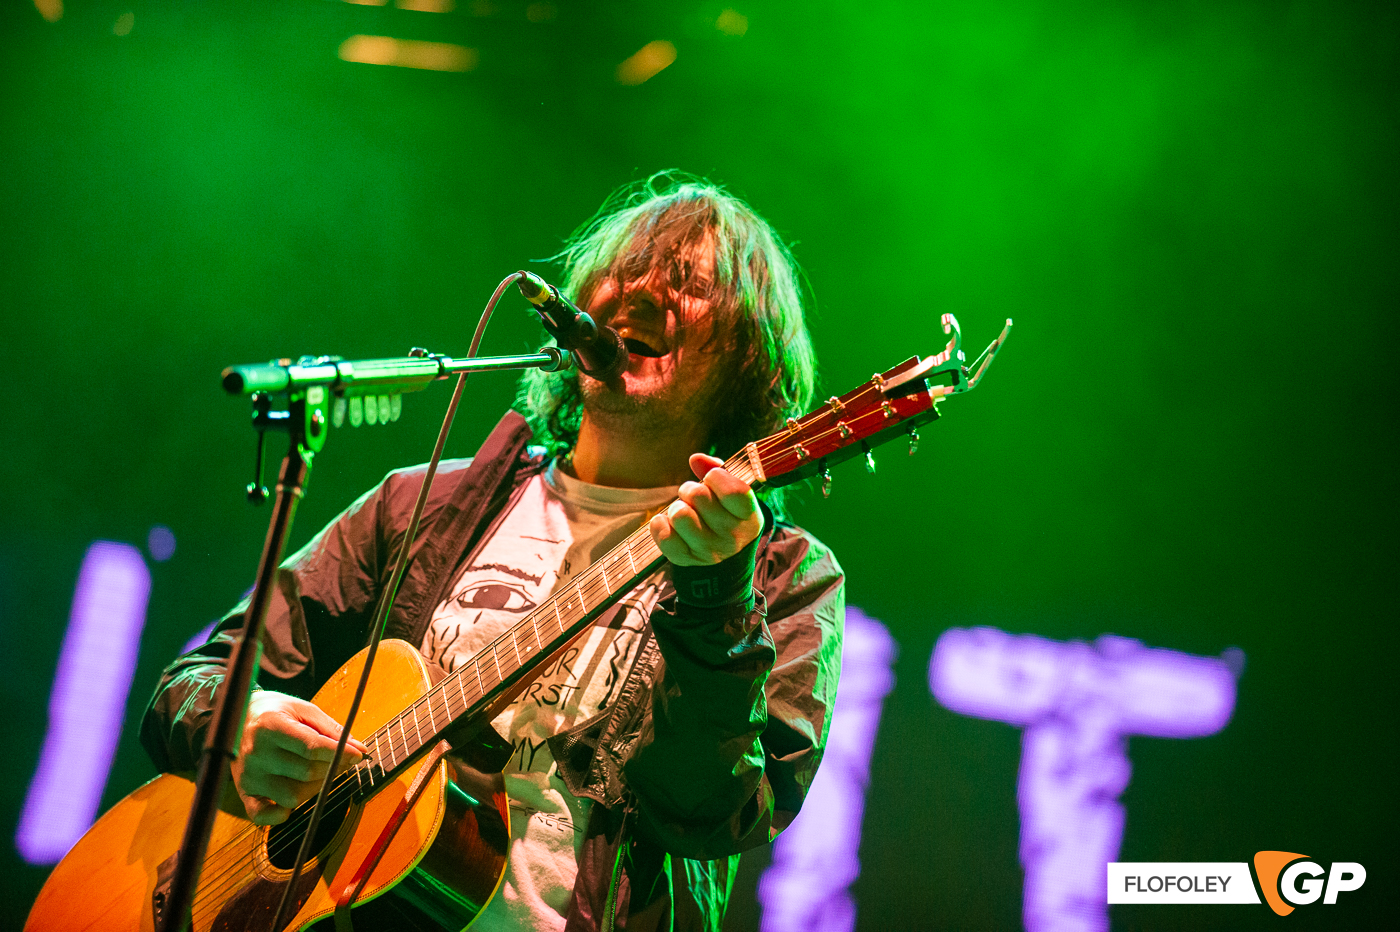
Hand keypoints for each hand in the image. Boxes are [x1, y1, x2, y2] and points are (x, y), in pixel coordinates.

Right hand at [230, 690, 367, 825]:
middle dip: (333, 767)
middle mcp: (256, 753)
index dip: (340, 752)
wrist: (236, 718)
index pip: (312, 747)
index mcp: (270, 726)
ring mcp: (248, 776)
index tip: (358, 754)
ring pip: (293, 796)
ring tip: (319, 771)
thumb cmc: (275, 712)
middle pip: (306, 772)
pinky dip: (280, 814)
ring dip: (315, 787)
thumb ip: (330, 729)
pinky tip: (291, 804)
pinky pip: (262, 815)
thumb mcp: (303, 709)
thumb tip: (359, 749)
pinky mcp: (244, 792)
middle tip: (343, 759)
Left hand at [649, 453, 761, 566]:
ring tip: (684, 510)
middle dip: (690, 489)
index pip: (732, 491)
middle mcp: (731, 536)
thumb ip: (717, 470)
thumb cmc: (728, 515)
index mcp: (748, 516)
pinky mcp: (686, 560)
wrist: (728, 556)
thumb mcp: (733, 493)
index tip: (712, 478)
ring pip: (680, 514)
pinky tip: (669, 522)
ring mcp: (708, 550)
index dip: (715, 476)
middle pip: (698, 496)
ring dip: (677, 506)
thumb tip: (695, 459)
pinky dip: (660, 524)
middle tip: (694, 496)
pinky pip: (664, 536)